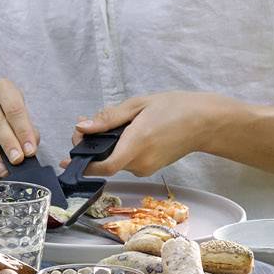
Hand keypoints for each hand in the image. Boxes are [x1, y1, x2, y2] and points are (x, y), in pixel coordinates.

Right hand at [0, 79, 38, 175]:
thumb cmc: (7, 121)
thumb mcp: (22, 124)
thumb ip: (28, 134)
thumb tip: (29, 149)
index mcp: (3, 89)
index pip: (14, 108)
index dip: (23, 131)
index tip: (29, 150)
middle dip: (8, 142)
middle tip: (17, 159)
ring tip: (2, 167)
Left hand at [79, 92, 228, 179]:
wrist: (205, 122)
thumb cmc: (175, 108)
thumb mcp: (138, 105)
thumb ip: (108, 118)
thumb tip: (82, 128)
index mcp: (137, 143)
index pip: (105, 166)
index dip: (84, 166)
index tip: (68, 160)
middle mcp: (141, 161)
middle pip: (106, 162)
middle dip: (91, 146)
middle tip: (86, 125)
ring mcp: (148, 167)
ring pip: (115, 161)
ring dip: (105, 146)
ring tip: (106, 124)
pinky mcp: (151, 168)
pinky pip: (127, 160)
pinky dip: (118, 149)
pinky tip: (122, 132)